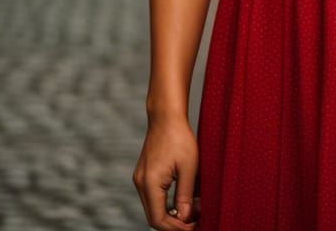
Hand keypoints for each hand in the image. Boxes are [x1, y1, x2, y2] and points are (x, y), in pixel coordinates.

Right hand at [133, 114, 199, 228]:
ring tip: (191, 211)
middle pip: (153, 217)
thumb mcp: (188, 167)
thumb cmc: (179, 137)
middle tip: (194, 222)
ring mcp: (141, 178)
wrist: (166, 115)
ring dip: (171, 214)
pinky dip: (166, 203)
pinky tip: (182, 199)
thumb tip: (185, 219)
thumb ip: (185, 196)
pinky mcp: (144, 173)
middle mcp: (141, 182)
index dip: (177, 228)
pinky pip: (153, 197)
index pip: (158, 220)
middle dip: (174, 224)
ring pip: (153, 208)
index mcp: (150, 182)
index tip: (194, 226)